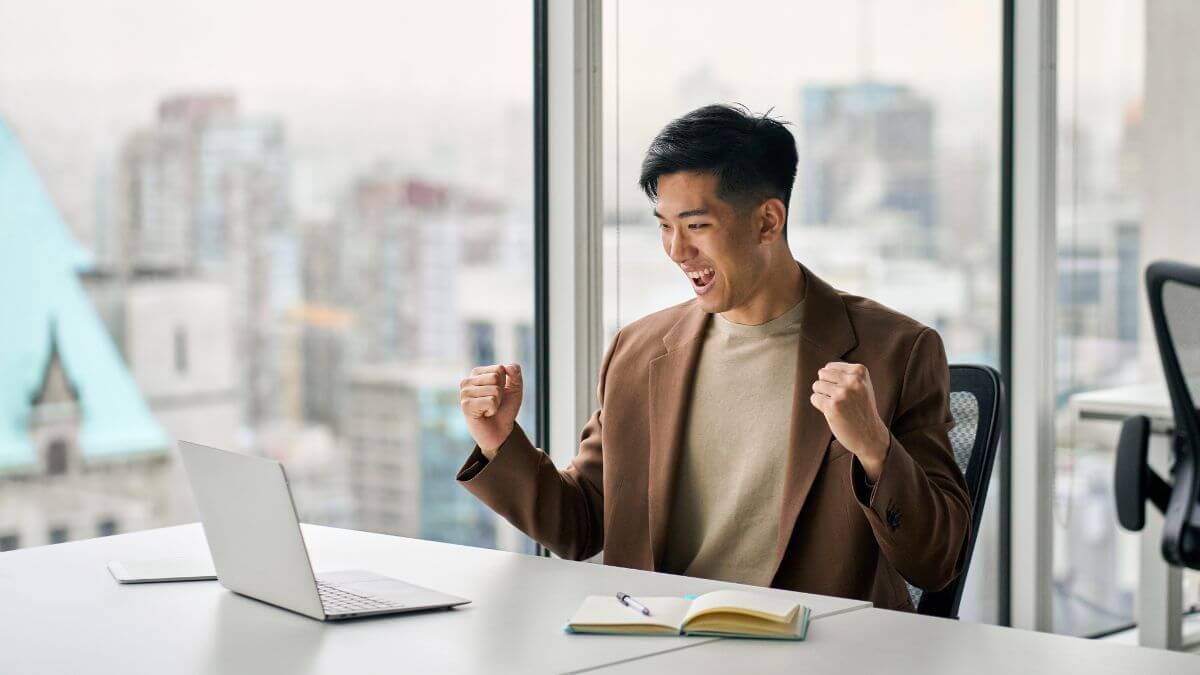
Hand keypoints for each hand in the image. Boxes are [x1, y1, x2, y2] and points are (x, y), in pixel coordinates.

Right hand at [460, 363, 522, 459]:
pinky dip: (493, 410)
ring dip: (497, 402)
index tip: (498, 394)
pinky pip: (490, 401)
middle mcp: (467, 381)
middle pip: (496, 377)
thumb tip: (508, 367)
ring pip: (494, 390)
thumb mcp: (515, 388)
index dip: (505, 383)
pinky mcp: (466, 405)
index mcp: (477, 373)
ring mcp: (464, 393)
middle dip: (501, 393)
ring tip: (488, 409)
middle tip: (494, 403)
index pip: (499, 368)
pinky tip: (484, 414)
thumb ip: (515, 374)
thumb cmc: (504, 409)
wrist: (500, 432)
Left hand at [810, 362, 890, 480]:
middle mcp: (852, 380)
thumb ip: (847, 374)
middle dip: (825, 385)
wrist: (870, 435)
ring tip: (836, 405)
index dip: (832, 380)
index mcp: (860, 371)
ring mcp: (842, 394)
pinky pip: (815, 398)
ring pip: (817, 385)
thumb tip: (823, 369)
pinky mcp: (833, 407)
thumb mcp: (862, 385)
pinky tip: (832, 412)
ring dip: (822, 395)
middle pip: (822, 374)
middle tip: (838, 399)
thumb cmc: (862, 409)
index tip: (845, 392)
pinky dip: (819, 405)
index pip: (830, 367)